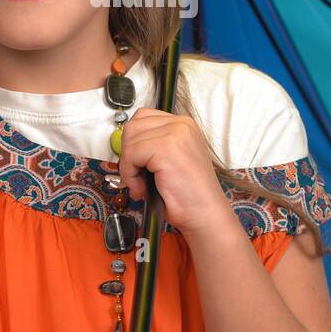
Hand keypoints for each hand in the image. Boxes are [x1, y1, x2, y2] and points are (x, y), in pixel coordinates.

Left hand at [116, 108, 234, 238]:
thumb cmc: (188, 194)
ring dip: (128, 166)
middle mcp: (181, 124)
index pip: (143, 117)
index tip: (138, 163)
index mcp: (184, 124)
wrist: (204, 213)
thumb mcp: (171, 159)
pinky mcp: (166, 147)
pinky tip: (142, 188)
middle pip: (133, 126)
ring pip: (130, 140)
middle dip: (128, 153)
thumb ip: (153, 145)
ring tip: (141, 184)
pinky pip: (131, 154)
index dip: (134, 142)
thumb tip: (126, 143)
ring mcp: (175, 133)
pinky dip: (130, 175)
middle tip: (137, 175)